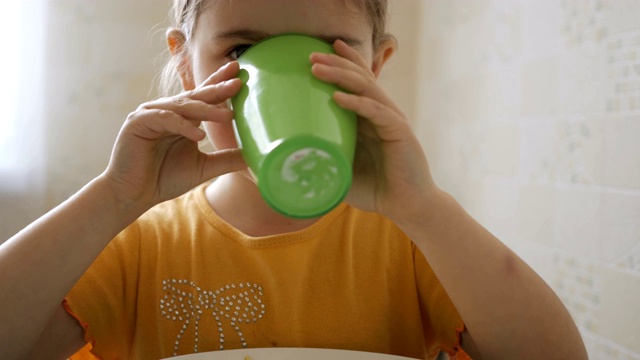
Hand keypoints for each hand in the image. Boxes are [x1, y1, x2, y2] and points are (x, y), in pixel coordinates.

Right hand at [103, 61, 245, 210]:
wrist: (134, 195)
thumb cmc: (165, 179)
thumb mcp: (204, 167)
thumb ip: (227, 158)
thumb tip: (254, 154)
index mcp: (182, 117)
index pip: (204, 95)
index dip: (220, 83)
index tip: (240, 72)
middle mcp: (167, 111)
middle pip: (196, 96)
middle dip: (218, 88)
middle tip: (238, 82)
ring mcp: (151, 113)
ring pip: (183, 106)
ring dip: (206, 109)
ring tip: (228, 115)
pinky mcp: (138, 122)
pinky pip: (165, 119)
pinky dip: (183, 126)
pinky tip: (199, 135)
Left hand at [310, 41, 437, 223]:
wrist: (406, 206)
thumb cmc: (375, 189)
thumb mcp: (341, 170)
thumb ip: (324, 160)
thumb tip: (289, 161)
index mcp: (368, 118)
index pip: (355, 82)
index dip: (340, 63)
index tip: (317, 52)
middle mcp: (380, 113)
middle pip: (358, 78)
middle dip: (335, 63)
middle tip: (311, 55)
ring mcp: (390, 119)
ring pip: (366, 88)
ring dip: (341, 76)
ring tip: (317, 68)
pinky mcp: (399, 131)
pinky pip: (376, 111)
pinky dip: (357, 103)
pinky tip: (338, 97)